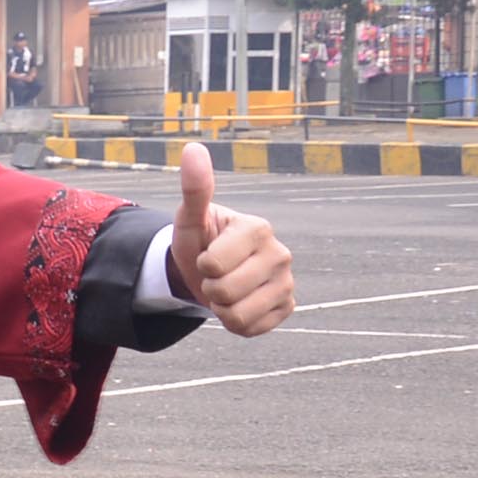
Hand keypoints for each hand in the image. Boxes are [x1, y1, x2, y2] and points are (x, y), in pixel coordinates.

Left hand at [170, 143, 295, 335]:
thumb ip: (195, 188)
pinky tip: (239, 303)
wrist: (208, 271)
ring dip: (220, 308)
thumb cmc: (200, 240)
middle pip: (225, 292)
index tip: (207, 254)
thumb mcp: (190, 218)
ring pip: (238, 314)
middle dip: (209, 288)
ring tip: (225, 289)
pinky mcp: (287, 307)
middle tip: (214, 275)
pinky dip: (235, 323)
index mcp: (258, 229)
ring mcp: (287, 282)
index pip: (213, 264)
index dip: (201, 265)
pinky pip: (251, 329)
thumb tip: (193, 148)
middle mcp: (281, 254)